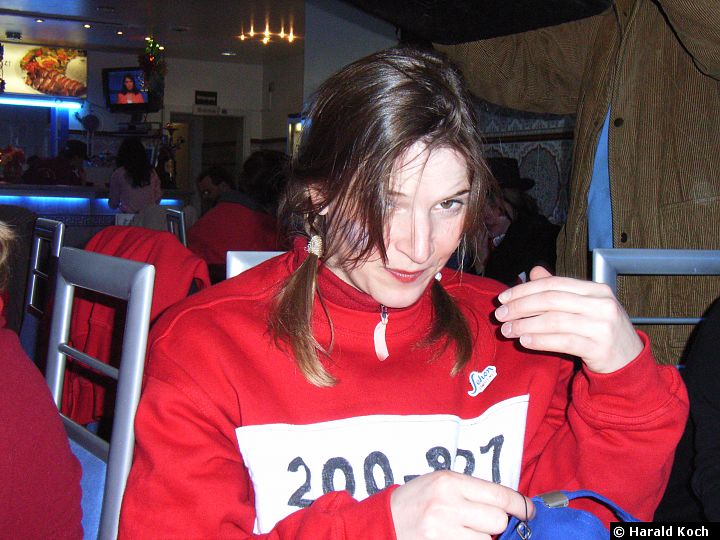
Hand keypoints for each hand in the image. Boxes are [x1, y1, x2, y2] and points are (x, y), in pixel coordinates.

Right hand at [391, 470, 533, 539]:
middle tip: (480, 523)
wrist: (384, 522)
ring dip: (481, 539)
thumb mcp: (441, 483)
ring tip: (462, 532)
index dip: (521, 506)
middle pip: (497, 520)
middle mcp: (446, 505)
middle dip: (495, 524)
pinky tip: (457, 539)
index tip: (528, 512)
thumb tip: (510, 506)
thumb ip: (472, 491)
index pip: (500, 495)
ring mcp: (442, 531)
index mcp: (449, 482)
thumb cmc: (416, 501)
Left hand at [494, 266, 642, 373]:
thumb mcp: (583, 306)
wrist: (628, 360)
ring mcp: (603, 326)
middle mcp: (601, 304)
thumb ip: (559, 290)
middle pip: (551, 300)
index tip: (502, 298)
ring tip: (507, 330)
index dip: (524, 289)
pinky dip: (540, 341)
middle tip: (499, 315)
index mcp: (596, 289)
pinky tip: (525, 341)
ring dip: (525, 325)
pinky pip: (563, 342)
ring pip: (555, 321)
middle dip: (520, 306)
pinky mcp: (600, 348)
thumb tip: (533, 271)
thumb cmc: (600, 330)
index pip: (553, 284)